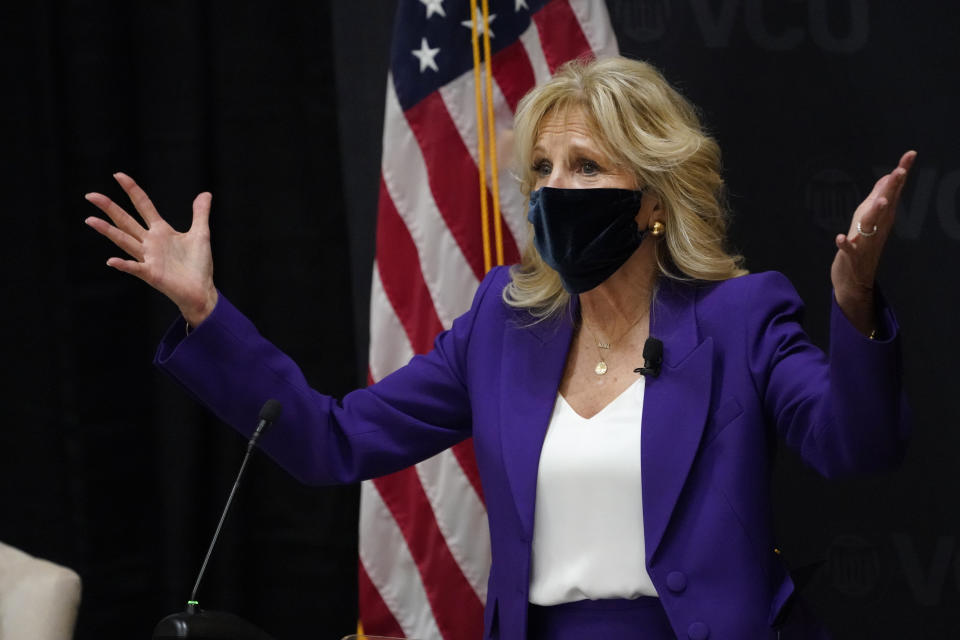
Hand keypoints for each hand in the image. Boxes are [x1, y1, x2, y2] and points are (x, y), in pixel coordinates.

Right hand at [85, 172, 217, 326]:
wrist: (202, 291)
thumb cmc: (199, 265)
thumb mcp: (201, 234)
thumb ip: (200, 214)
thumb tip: (205, 193)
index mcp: (161, 231)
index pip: (143, 206)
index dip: (132, 190)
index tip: (118, 175)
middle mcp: (150, 242)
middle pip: (126, 221)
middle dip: (109, 208)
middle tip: (90, 195)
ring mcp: (149, 258)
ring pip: (124, 241)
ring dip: (108, 231)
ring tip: (90, 220)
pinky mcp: (152, 275)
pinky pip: (135, 268)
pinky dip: (124, 265)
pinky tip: (111, 260)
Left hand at [830, 150, 916, 334]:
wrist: (854, 280)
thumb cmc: (862, 246)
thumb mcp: (869, 218)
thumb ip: (878, 197)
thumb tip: (888, 176)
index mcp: (882, 218)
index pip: (893, 191)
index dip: (901, 172)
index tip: (910, 154)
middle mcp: (877, 228)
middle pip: (886, 205)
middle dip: (892, 188)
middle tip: (900, 171)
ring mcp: (866, 243)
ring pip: (871, 226)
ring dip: (875, 214)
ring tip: (880, 201)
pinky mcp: (852, 257)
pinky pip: (850, 250)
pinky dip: (845, 244)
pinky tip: (840, 238)